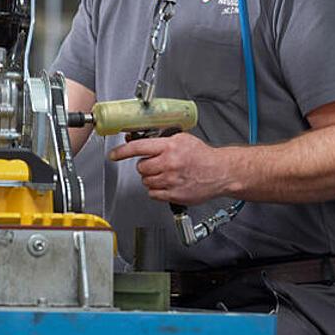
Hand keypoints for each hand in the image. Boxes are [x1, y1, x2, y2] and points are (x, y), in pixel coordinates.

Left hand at [107, 132, 233, 206]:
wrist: (221, 172)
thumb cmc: (203, 156)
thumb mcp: (182, 139)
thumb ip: (161, 140)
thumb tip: (139, 139)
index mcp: (170, 147)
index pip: (139, 148)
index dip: (122, 151)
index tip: (114, 155)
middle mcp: (169, 163)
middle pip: (141, 167)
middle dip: (146, 166)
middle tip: (158, 164)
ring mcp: (171, 180)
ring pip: (146, 181)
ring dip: (152, 178)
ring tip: (166, 174)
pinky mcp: (174, 195)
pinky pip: (153, 193)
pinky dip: (157, 190)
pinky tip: (168, 184)